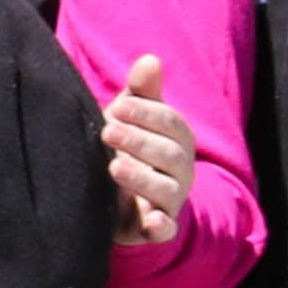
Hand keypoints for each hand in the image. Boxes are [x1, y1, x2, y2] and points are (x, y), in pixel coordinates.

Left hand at [100, 53, 190, 249]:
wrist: (127, 199)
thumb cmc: (131, 148)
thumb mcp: (133, 118)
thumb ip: (141, 92)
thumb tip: (149, 58)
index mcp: (177, 138)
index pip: (169, 122)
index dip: (146, 113)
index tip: (117, 106)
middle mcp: (180, 169)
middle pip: (168, 154)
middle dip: (139, 141)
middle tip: (107, 132)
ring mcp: (170, 199)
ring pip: (166, 189)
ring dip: (142, 178)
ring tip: (114, 167)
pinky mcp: (157, 226)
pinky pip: (166, 228)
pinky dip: (161, 225)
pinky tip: (150, 220)